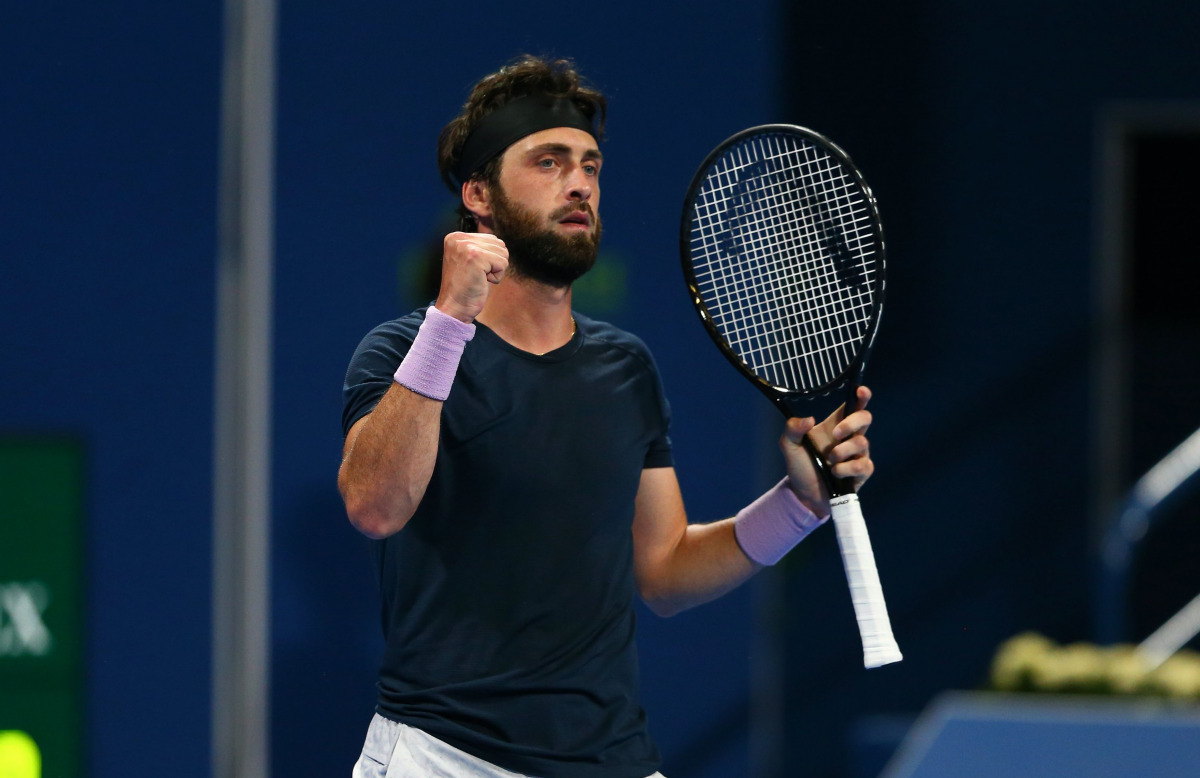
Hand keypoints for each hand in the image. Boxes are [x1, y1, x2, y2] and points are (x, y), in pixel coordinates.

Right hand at [435, 232, 508, 322]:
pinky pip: (502, 263)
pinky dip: (496, 277)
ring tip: (478, 278)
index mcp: (456, 237)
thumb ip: (481, 247)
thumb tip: (501, 243)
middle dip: (494, 263)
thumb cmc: (465, 288)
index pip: (492, 239)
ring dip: (496, 270)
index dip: (490, 259)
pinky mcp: (475, 257)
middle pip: (499, 244)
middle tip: (477, 275)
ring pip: (503, 253)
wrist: (454, 308)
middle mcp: (458, 238)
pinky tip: (481, 281)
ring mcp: (466, 246)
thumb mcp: (471, 261)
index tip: (473, 270)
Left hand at [779, 386, 874, 516]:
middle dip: (851, 424)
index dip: (861, 396)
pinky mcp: (861, 472)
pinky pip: (863, 465)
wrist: (803, 495)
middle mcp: (849, 437)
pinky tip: (836, 474)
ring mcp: (857, 454)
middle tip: (836, 434)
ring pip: (863, 443)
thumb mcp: (789, 446)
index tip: (860, 390)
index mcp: (834, 426)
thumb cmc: (800, 467)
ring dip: (843, 452)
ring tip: (829, 462)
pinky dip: (847, 469)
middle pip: (864, 418)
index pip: (852, 406)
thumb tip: (809, 420)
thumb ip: (792, 429)